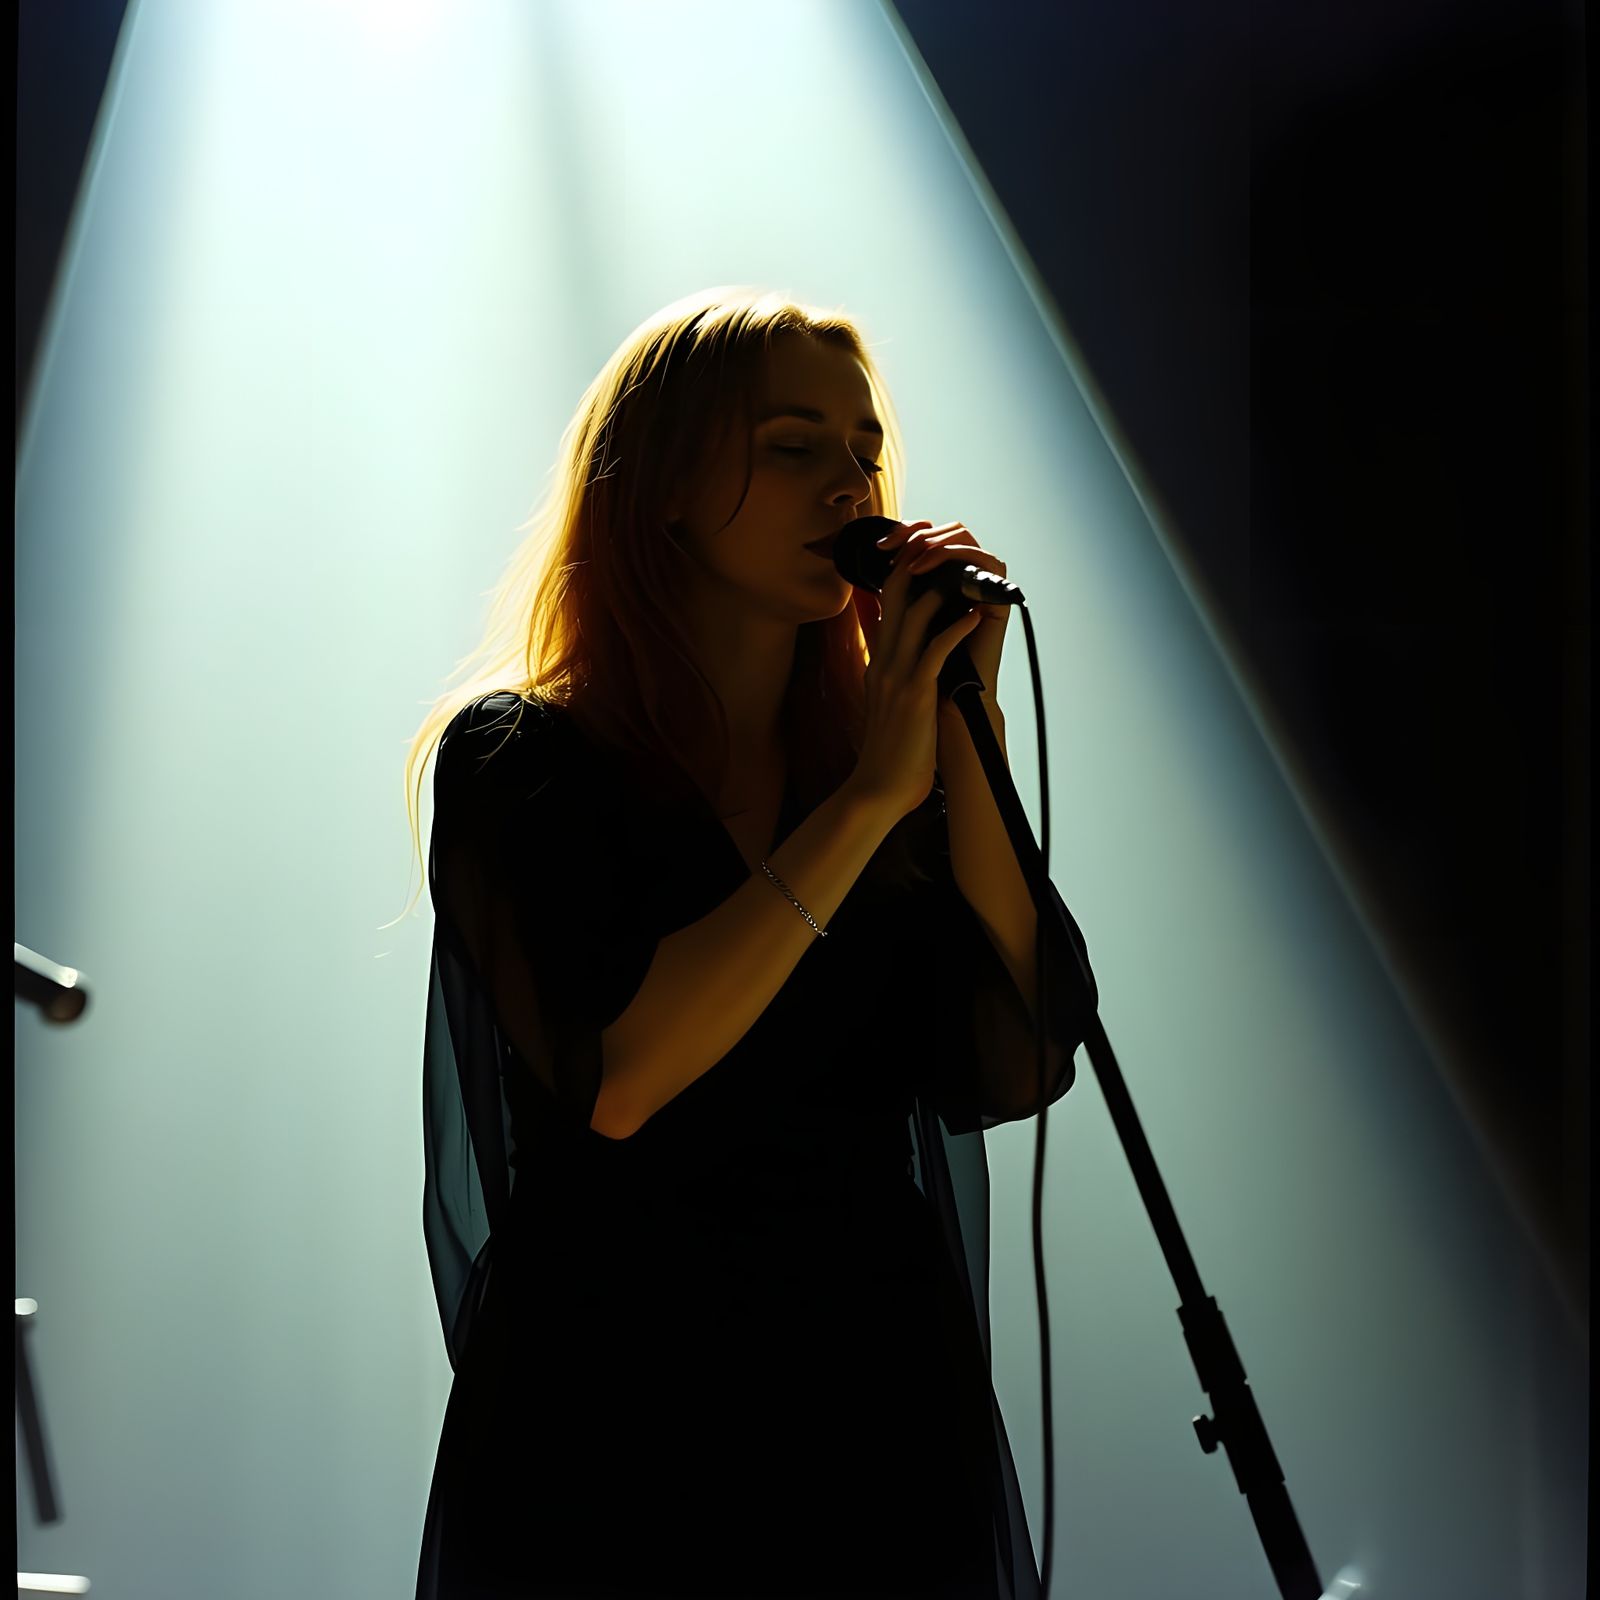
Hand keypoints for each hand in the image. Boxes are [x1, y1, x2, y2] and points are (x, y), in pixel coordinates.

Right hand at [847, 519, 984, 819]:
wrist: (879, 789)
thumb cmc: (891, 754)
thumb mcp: (887, 706)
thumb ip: (895, 678)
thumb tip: (911, 664)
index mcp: (878, 665)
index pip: (885, 608)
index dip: (902, 576)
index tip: (926, 559)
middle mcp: (883, 663)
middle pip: (895, 598)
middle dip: (918, 567)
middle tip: (944, 550)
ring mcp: (897, 677)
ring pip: (913, 615)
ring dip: (941, 589)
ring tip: (965, 574)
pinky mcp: (915, 694)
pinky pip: (935, 650)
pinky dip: (956, 627)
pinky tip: (975, 615)